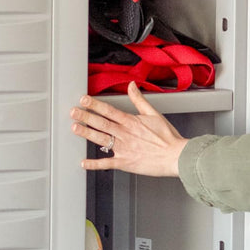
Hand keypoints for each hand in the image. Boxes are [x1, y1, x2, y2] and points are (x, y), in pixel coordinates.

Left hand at [70, 83, 187, 176]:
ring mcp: (124, 149)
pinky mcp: (125, 163)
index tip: (84, 100)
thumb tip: (132, 85)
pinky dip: (94, 164)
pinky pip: (107, 163)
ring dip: (86, 133)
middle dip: (85, 116)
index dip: (94, 104)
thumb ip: (139, 100)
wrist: (175, 156)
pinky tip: (83, 163)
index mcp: (131, 122)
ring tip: (74, 128)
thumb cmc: (168, 138)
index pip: (109, 110)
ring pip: (101, 139)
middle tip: (73, 112)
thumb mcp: (154, 114)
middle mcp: (125, 134)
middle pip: (101, 123)